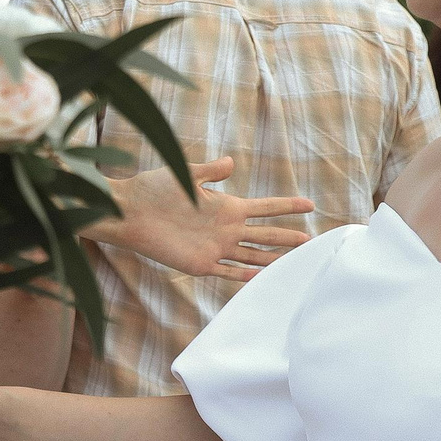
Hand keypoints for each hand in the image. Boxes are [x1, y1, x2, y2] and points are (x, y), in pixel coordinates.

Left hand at [99, 157, 313, 280]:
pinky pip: (228, 272)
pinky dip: (245, 276)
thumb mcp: (186, 175)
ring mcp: (215, 247)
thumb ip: (211, 170)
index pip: (265, 207)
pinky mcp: (200, 264)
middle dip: (288, 236)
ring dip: (273, 258)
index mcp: (226, 206)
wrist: (129, 212)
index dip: (287, 206)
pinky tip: (261, 278)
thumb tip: (232, 162)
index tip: (310, 204)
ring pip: (252, 255)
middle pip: (265, 234)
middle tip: (312, 241)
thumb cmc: (154, 189)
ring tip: (295, 262)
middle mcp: (225, 228)